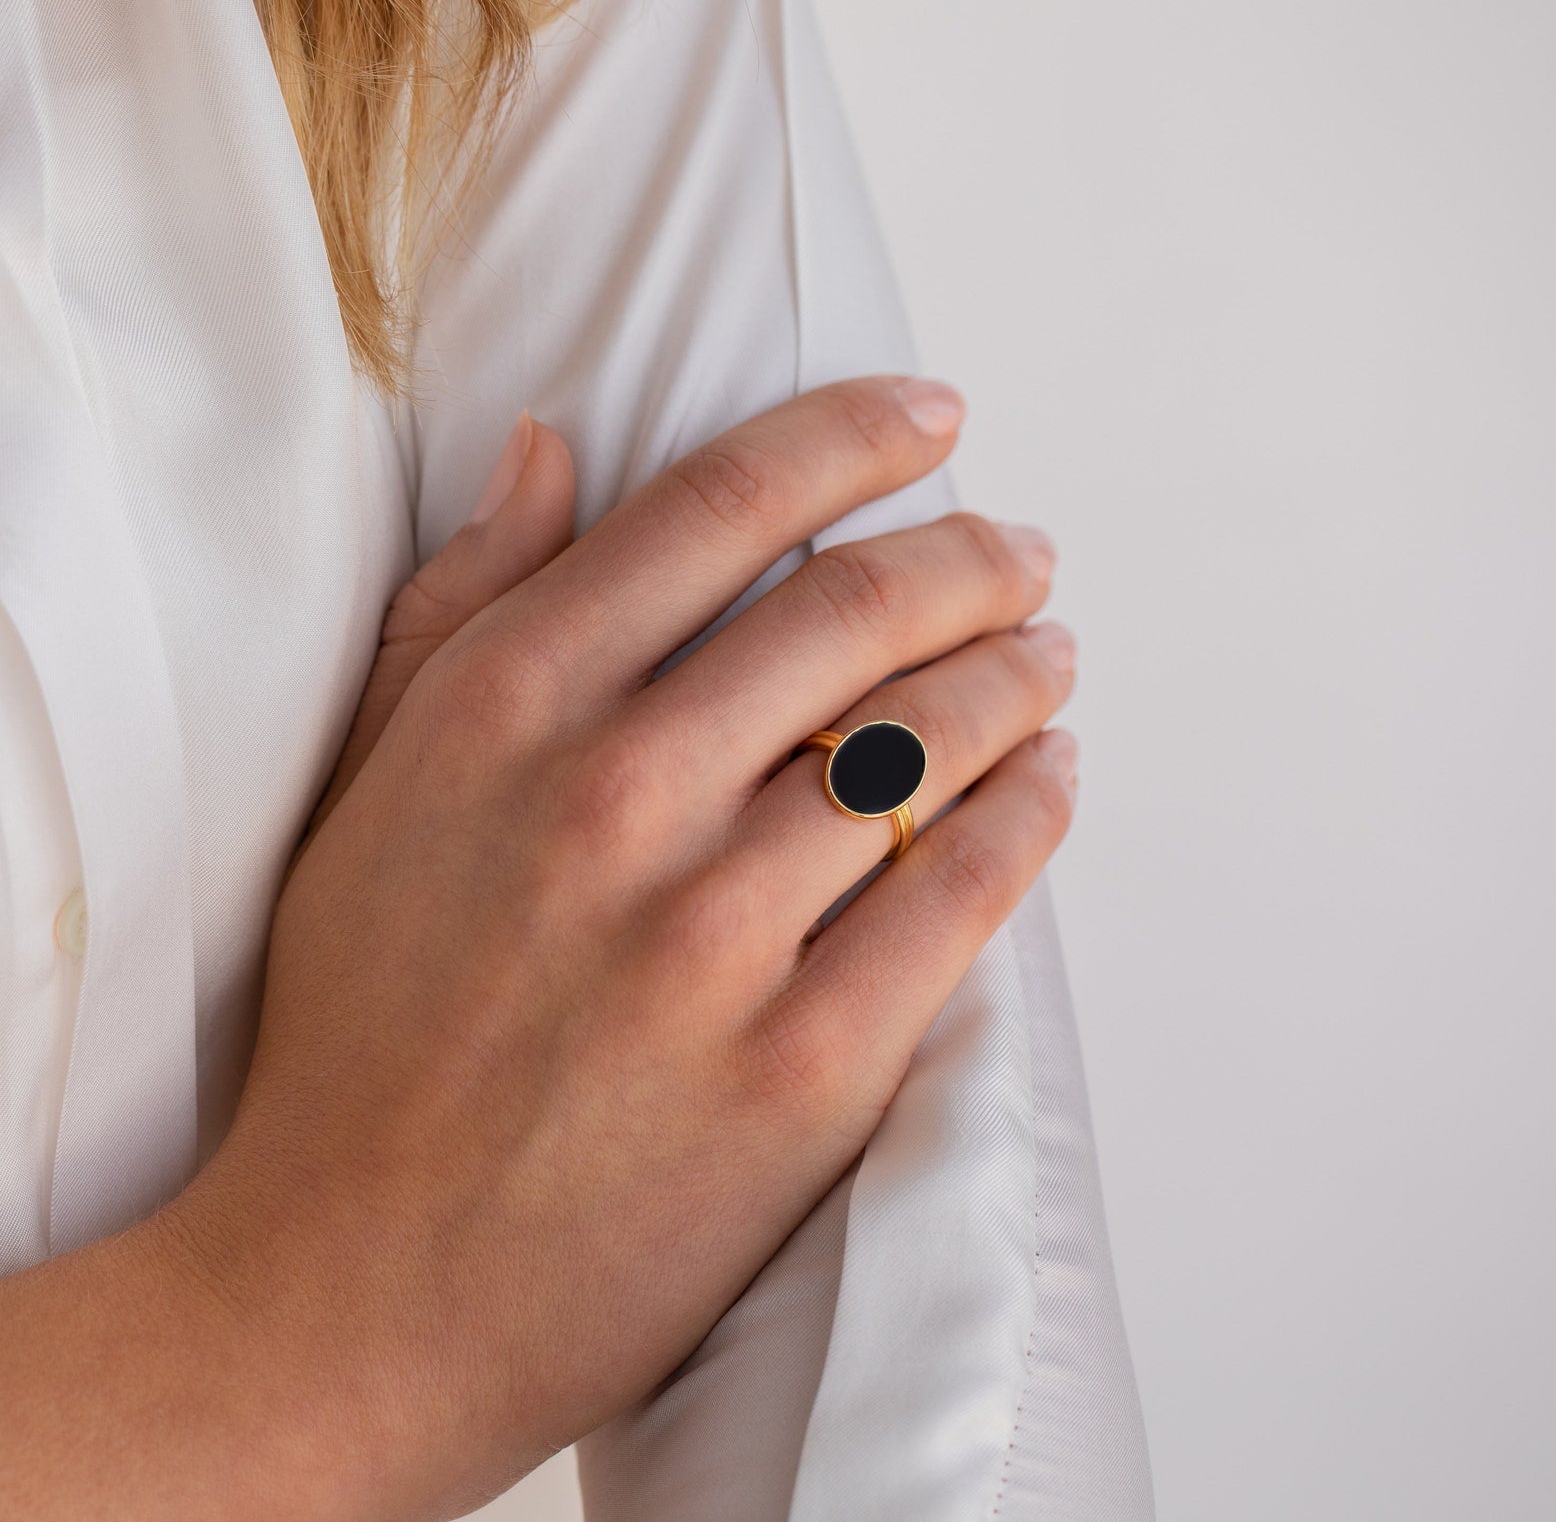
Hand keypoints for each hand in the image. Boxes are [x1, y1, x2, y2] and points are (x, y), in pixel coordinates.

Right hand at [166, 379, 1079, 1516]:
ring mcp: (713, 936)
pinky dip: (1034, 814)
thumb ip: (461, 605)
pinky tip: (1054, 777)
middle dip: (970, 555)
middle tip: (1021, 551)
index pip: (719, 506)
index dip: (850, 436)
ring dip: (1018, 674)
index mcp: (506, 707)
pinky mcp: (802, 1071)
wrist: (359, 1283)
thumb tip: (547, 446)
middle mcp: (615, 797)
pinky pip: (963, 897)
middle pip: (855, 611)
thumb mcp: (371, 788)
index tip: (932, 415)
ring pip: (931, 743)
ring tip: (1049, 654)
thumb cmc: (364, 1028)